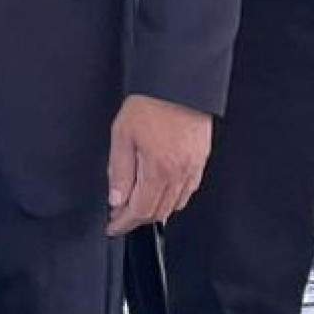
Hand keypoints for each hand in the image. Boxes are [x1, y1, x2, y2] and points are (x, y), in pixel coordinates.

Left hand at [106, 94, 212, 236]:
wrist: (178, 86)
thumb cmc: (149, 106)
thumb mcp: (121, 136)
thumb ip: (119, 170)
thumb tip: (116, 199)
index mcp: (158, 170)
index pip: (140, 210)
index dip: (124, 223)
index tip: (113, 227)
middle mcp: (179, 174)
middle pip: (158, 211)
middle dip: (137, 219)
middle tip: (119, 217)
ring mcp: (193, 168)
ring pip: (175, 204)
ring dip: (154, 210)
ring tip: (135, 206)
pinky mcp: (201, 161)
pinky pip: (188, 190)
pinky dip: (172, 199)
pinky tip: (159, 193)